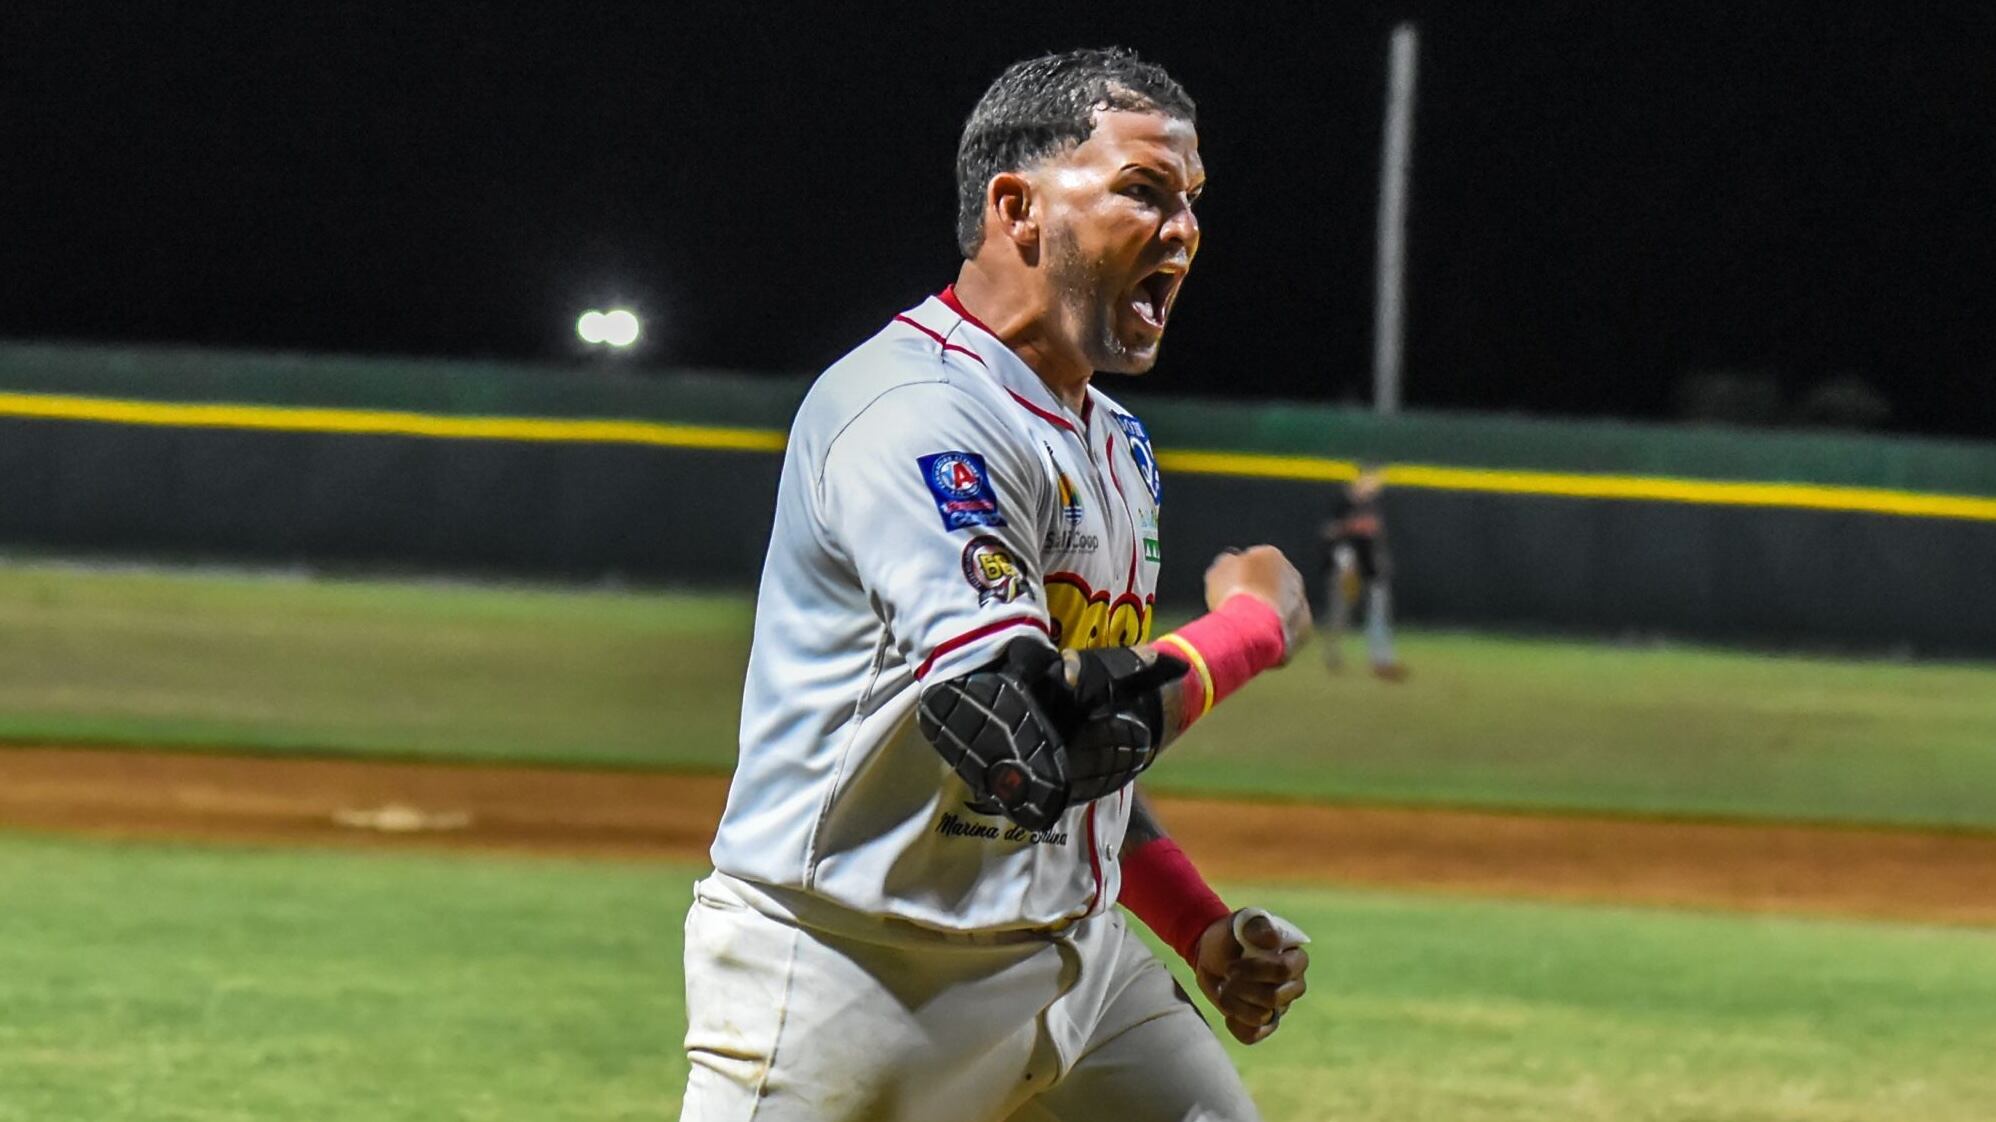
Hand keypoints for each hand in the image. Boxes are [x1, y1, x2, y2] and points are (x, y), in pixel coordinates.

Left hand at [1191, 909, 1309, 1044]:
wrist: (1212, 952)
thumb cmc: (1232, 933)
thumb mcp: (1241, 921)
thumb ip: (1257, 926)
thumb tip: (1273, 940)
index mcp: (1294, 956)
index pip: (1286, 971)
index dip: (1257, 971)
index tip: (1232, 965)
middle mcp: (1293, 983)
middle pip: (1275, 998)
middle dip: (1243, 988)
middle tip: (1227, 974)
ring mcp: (1280, 1005)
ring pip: (1261, 1017)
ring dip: (1235, 1003)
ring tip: (1224, 988)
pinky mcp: (1263, 1021)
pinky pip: (1254, 1035)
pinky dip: (1237, 1027)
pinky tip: (1228, 1013)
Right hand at [1203, 545, 1311, 660]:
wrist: (1255, 626)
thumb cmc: (1233, 596)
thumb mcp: (1217, 573)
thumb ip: (1227, 564)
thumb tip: (1231, 563)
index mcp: (1270, 555)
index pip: (1252, 562)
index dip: (1238, 577)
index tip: (1226, 590)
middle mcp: (1291, 574)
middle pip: (1270, 583)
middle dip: (1257, 593)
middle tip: (1237, 610)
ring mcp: (1300, 599)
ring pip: (1281, 605)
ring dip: (1267, 613)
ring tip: (1247, 627)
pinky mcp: (1305, 624)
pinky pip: (1287, 626)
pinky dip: (1276, 631)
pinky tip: (1261, 638)